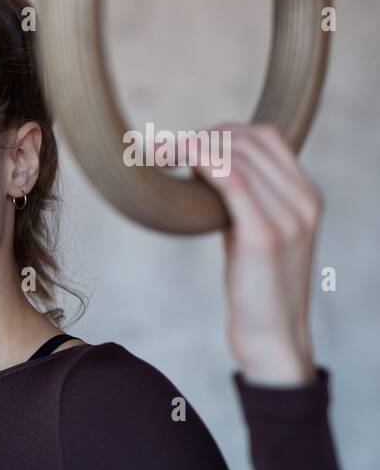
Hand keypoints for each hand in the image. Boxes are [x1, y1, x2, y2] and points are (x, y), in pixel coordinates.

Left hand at [164, 123, 321, 385]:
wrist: (273, 337)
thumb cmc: (257, 288)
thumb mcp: (258, 235)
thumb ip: (246, 200)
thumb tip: (205, 166)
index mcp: (307, 196)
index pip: (266, 136)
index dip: (221, 132)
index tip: (186, 144)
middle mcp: (303, 200)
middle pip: (248, 141)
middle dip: (201, 138)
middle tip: (163, 152)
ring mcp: (288, 216)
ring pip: (237, 155)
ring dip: (193, 148)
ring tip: (162, 159)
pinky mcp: (264, 235)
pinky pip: (232, 181)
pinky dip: (201, 164)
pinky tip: (175, 167)